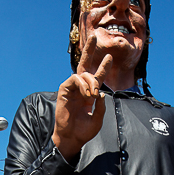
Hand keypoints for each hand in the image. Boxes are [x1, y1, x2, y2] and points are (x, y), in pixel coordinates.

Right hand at [52, 35, 112, 160]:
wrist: (72, 138)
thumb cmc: (84, 131)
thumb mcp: (98, 118)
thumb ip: (102, 106)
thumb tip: (102, 92)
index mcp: (90, 93)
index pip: (97, 76)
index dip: (103, 67)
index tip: (109, 57)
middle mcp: (81, 88)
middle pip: (85, 65)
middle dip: (89, 50)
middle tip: (94, 37)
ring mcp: (72, 88)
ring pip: (82, 74)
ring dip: (90, 81)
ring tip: (93, 94)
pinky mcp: (64, 90)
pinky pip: (74, 79)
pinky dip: (82, 85)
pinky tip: (86, 94)